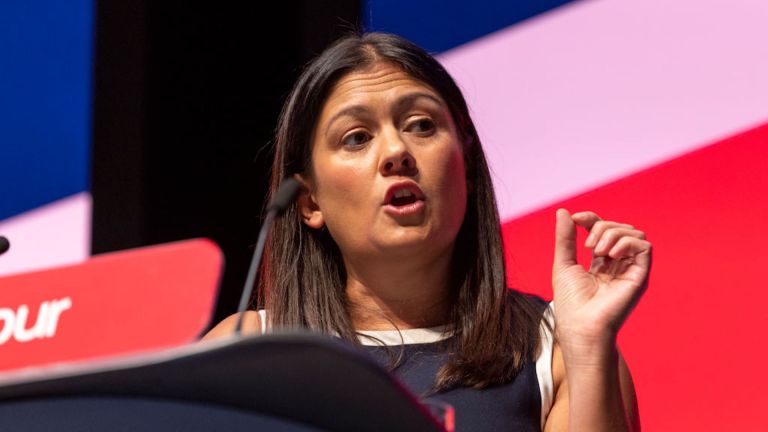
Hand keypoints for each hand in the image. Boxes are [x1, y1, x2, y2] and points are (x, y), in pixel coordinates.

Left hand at [552, 209, 651, 348]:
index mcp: (600, 263)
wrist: (581, 326)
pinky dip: (626, 242)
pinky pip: (644, 247)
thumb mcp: (563, 263)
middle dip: (601, 226)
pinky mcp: (640, 276)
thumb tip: (563, 211)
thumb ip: (565, 237)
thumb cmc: (570, 302)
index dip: (591, 219)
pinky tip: (610, 255)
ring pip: (633, 233)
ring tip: (597, 252)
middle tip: (587, 246)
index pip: (602, 230)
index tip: (576, 219)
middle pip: (619, 228)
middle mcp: (618, 265)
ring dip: (613, 233)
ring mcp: (630, 270)